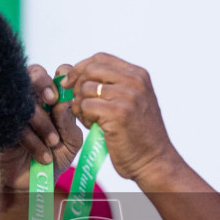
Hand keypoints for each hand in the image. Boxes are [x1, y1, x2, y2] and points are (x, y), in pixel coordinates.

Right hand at [0, 63, 83, 195]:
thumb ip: (70, 123)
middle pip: (34, 72)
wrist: (36, 181)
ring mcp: (17, 109)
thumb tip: (63, 104)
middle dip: (43, 82)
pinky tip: (42, 155)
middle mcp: (35, 98)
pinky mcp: (3, 125)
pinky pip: (17, 124)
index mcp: (55, 98)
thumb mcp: (71, 142)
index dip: (61, 75)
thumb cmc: (56, 157)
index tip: (65, 92)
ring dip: (42, 122)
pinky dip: (32, 140)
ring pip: (25, 99)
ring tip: (53, 144)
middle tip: (51, 101)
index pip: (59, 73)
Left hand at [65, 53, 183, 183]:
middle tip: (79, 104)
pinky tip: (92, 126)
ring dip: (80, 105)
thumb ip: (107, 85)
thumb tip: (66, 70)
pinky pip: (85, 106)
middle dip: (77, 86)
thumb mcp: (130, 101)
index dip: (81, 68)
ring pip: (85, 89)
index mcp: (138, 75)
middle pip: (90, 70)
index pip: (100, 58)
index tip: (71, 83)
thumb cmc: (137, 135)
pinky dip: (83, 117)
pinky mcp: (118, 113)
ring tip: (90, 119)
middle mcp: (135, 81)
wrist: (153, 161)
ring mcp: (127, 96)